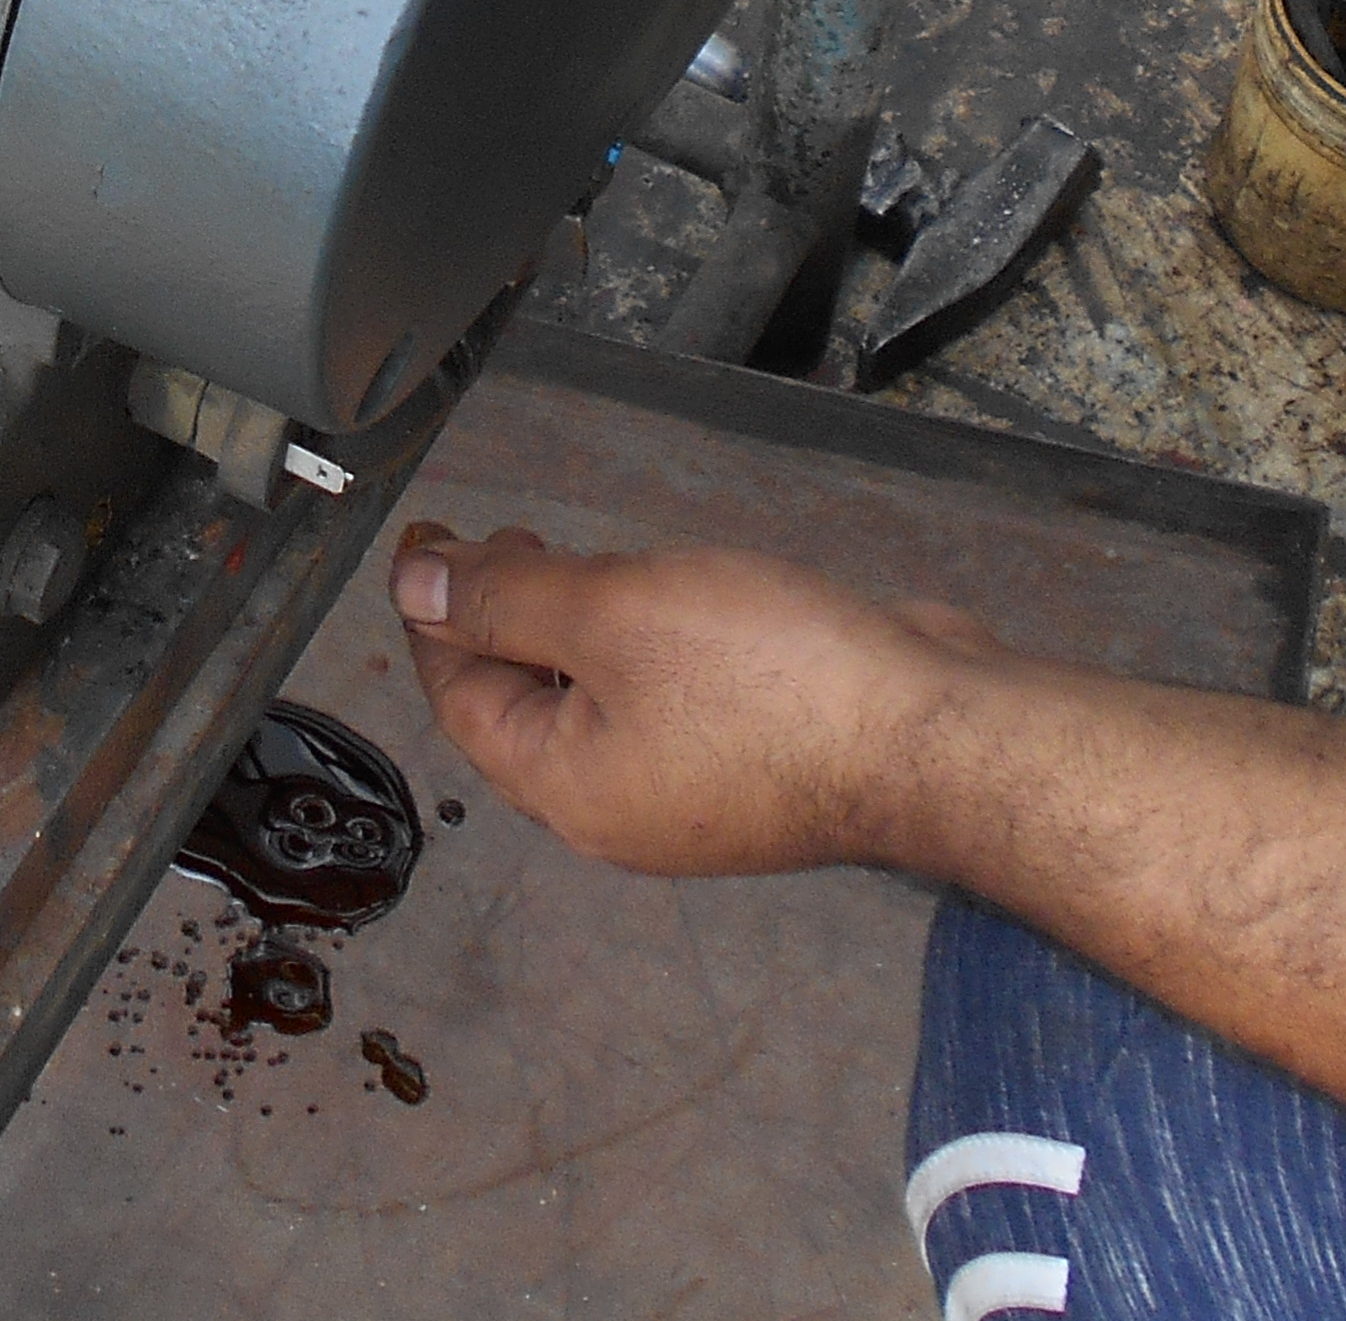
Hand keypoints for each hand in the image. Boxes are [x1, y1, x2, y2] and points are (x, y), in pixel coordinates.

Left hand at [388, 524, 993, 877]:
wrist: (934, 736)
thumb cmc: (771, 679)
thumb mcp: (613, 611)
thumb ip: (505, 599)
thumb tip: (411, 591)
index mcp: (565, 788)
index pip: (458, 693)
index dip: (434, 607)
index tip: (431, 535)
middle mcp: (621, 809)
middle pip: (526, 706)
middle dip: (504, 616)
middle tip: (507, 536)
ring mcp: (695, 796)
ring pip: (601, 705)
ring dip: (578, 630)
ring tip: (584, 557)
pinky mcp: (757, 769)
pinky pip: (669, 704)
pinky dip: (647, 650)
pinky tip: (675, 600)